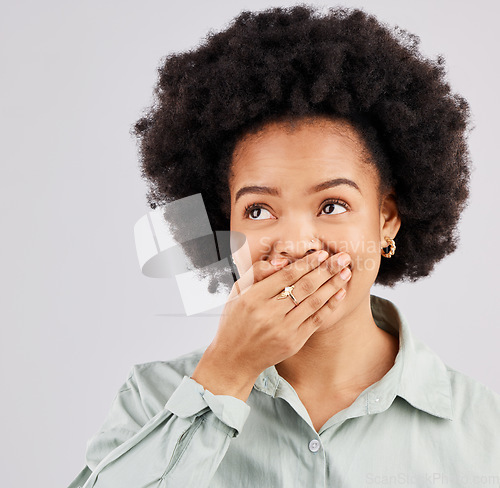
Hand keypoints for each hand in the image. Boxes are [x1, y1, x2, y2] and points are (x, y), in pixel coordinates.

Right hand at [191, 250, 351, 400]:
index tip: (322, 253)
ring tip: (346, 272)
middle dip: (326, 270)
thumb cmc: (234, 322)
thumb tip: (281, 261)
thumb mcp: (236, 293)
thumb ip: (256, 273)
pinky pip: (316, 320)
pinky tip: (339, 293)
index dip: (307, 264)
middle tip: (343, 258)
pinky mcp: (293, 342)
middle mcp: (269, 314)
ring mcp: (283, 330)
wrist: (234, 359)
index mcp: (253, 298)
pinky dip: (329, 306)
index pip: (286, 276)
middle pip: (304, 287)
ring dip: (333, 285)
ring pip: (313, 302)